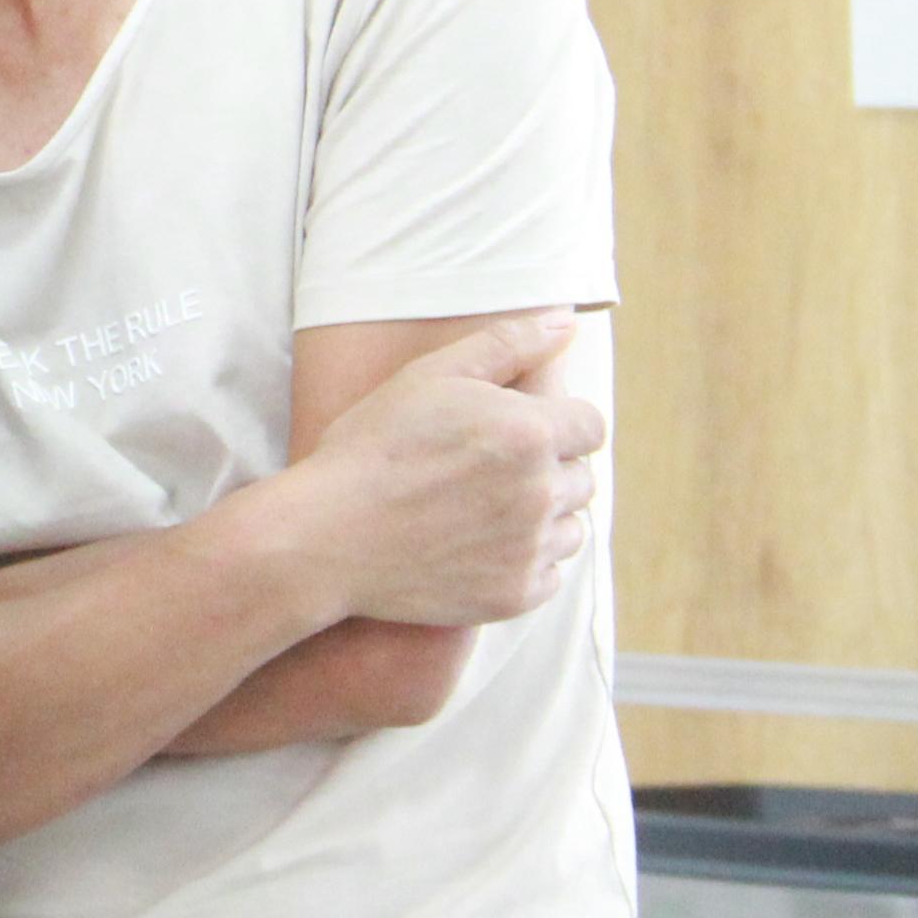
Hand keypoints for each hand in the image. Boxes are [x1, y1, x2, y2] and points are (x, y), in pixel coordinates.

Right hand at [259, 312, 603, 630]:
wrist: (326, 537)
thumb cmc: (373, 447)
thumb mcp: (430, 377)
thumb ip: (507, 344)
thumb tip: (564, 322)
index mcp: (529, 433)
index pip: (591, 425)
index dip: (558, 423)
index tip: (520, 431)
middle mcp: (541, 492)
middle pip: (582, 477)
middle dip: (549, 468)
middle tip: (489, 470)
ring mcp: (530, 549)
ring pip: (572, 527)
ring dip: (545, 516)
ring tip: (486, 509)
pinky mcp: (514, 595)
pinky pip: (550, 573)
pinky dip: (527, 561)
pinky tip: (481, 546)